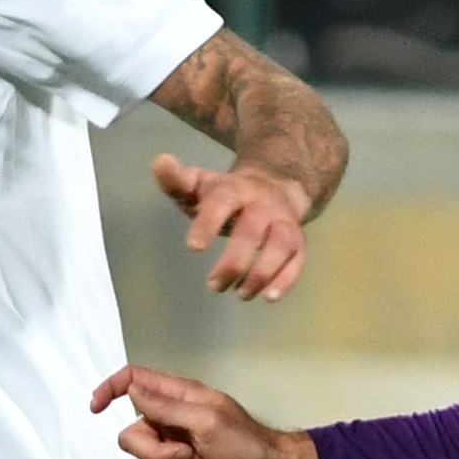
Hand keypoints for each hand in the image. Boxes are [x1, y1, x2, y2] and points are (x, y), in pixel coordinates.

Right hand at [91, 363, 316, 458]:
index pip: (132, 381)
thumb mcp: (206, 420)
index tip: (96, 408)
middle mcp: (170, 422)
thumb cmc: (246, 443)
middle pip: (131, 438)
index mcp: (177, 398)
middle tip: (191, 455)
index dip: (109, 390)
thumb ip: (166, 407)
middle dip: (159, 455)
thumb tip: (132, 389)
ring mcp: (174, 450)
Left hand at [151, 152, 310, 301]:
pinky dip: (286, 280)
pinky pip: (298, 260)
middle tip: (213, 285)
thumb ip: (176, 180)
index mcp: (234, 188)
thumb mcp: (198, 184)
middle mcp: (262, 204)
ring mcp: (283, 222)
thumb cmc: (225, 194)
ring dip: (261, 274)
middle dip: (233, 262)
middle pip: (252, 231)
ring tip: (240, 294)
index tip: (194, 248)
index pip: (223, 202)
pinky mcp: (298, 241)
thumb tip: (160, 162)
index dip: (209, 223)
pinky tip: (268, 296)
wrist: (275, 184)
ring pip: (280, 246)